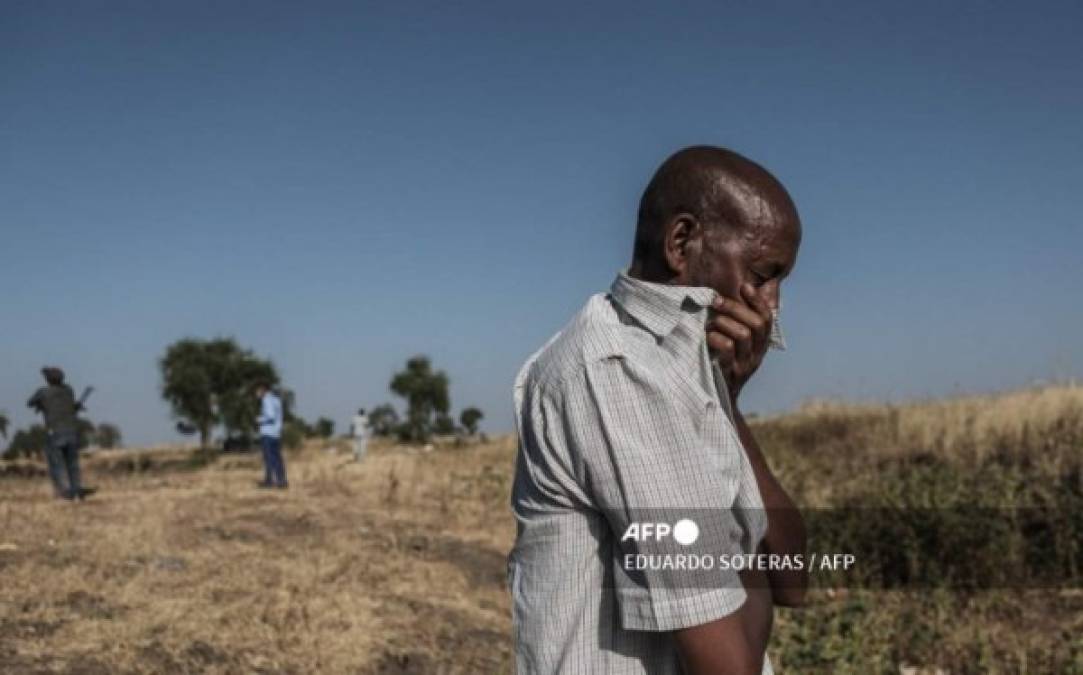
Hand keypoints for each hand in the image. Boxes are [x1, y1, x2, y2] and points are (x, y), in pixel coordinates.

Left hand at [706, 283, 772, 399]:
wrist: (720, 401)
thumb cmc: (722, 366)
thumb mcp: (735, 347)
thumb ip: (736, 326)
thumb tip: (727, 299)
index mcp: (760, 345)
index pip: (767, 319)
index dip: (757, 301)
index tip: (744, 286)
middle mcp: (757, 354)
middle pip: (756, 324)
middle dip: (735, 308)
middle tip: (716, 301)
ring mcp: (746, 365)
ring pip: (743, 334)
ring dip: (724, 322)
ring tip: (710, 321)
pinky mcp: (731, 373)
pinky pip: (727, 349)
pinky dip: (716, 337)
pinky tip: (707, 336)